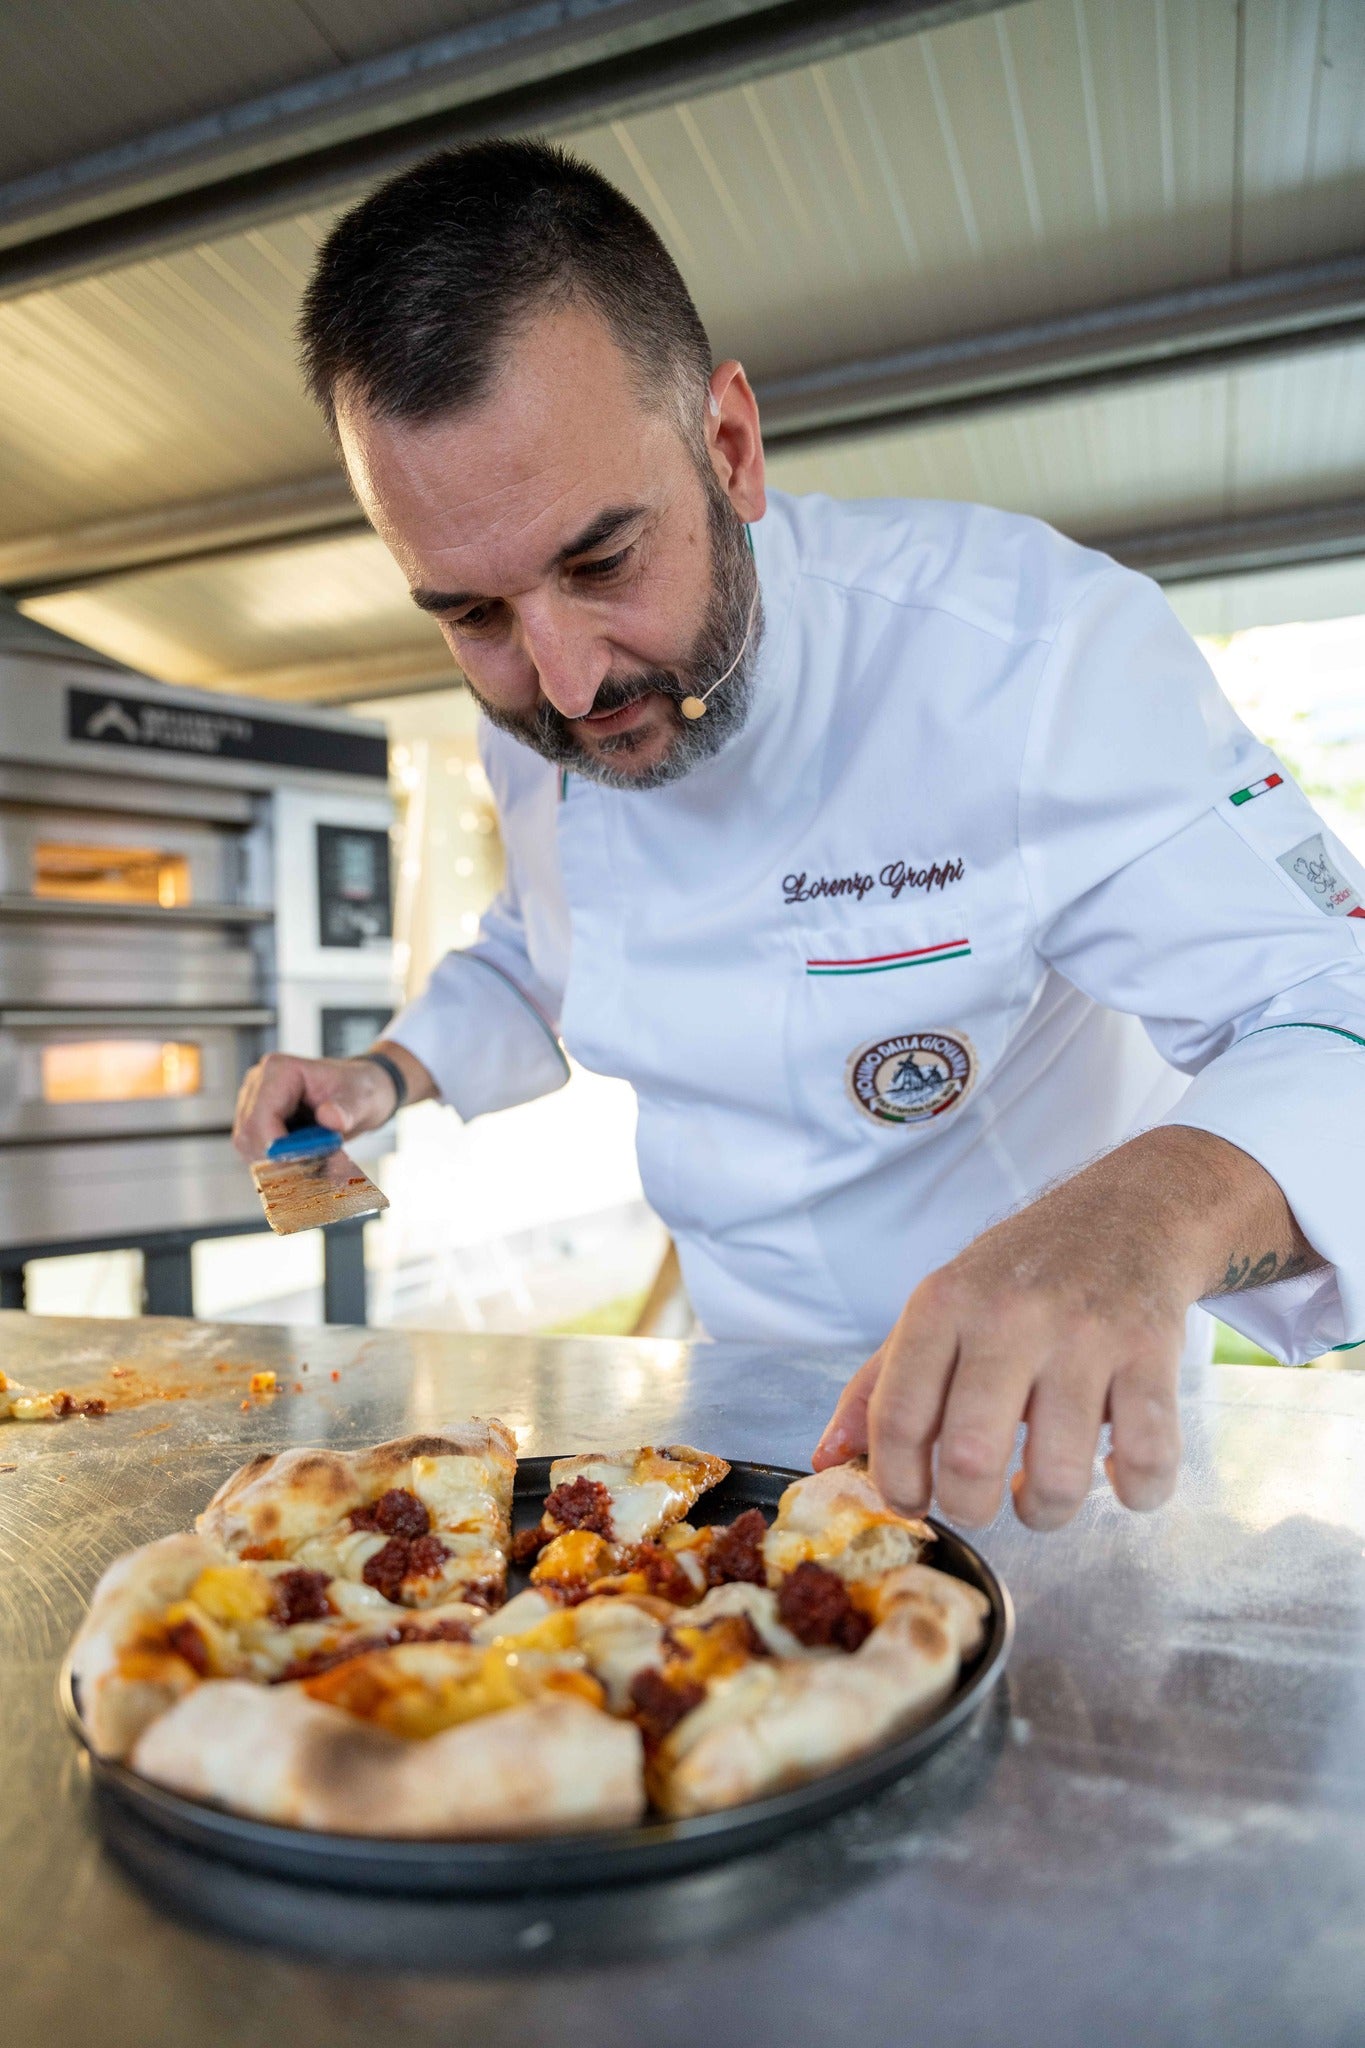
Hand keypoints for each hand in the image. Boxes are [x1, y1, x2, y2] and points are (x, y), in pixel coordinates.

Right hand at [232, 1041, 432, 1160]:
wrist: (360, 1094)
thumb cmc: (359, 1090)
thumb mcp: (362, 1099)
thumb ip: (346, 1110)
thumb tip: (330, 1118)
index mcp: (280, 1071)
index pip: (261, 1115)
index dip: (276, 1146)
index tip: (303, 1164)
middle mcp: (259, 1084)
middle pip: (249, 1134)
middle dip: (277, 1158)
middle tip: (311, 1170)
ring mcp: (254, 1103)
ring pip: (248, 1146)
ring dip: (277, 1163)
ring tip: (313, 1162)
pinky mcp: (257, 1123)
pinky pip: (255, 1152)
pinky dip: (277, 1163)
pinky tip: (303, 1161)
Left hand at [813, 1127, 1319, 1529]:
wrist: (1130, 1208)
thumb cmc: (1021, 1273)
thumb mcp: (940, 1307)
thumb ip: (880, 1385)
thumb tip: (828, 1461)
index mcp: (942, 1304)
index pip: (897, 1418)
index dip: (898, 1482)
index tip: (914, 1500)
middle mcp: (1009, 1315)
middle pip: (972, 1458)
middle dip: (971, 1508)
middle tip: (981, 1502)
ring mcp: (1085, 1334)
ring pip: (1060, 1477)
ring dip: (1047, 1512)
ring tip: (1042, 1492)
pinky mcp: (1151, 1351)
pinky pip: (1147, 1461)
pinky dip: (1135, 1492)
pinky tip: (1116, 1469)